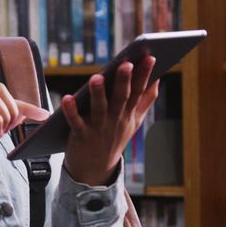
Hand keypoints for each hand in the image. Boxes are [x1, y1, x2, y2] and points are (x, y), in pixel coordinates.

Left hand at [61, 55, 159, 185]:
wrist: (95, 169)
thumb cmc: (114, 137)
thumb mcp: (134, 120)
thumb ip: (145, 100)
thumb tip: (157, 79)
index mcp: (128, 113)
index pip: (139, 91)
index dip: (144, 74)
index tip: (150, 57)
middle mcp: (116, 119)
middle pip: (121, 97)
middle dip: (124, 80)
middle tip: (127, 63)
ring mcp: (98, 128)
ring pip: (99, 108)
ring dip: (98, 93)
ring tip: (97, 77)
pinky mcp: (81, 136)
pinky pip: (76, 122)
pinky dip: (71, 111)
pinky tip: (67, 98)